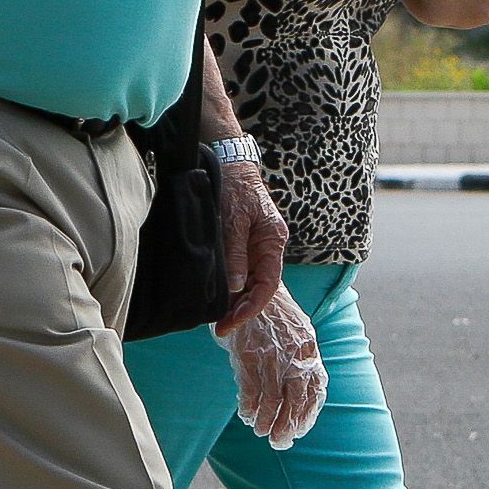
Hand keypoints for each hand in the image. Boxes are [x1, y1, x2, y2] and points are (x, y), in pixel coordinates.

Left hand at [215, 157, 286, 333]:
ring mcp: (255, 246)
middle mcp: (268, 247)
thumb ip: (235, 253)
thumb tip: (236, 286)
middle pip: (259, 287)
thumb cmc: (235, 186)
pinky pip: (240, 271)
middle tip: (219, 327)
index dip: (251, 307)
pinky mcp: (243, 243)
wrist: (230, 162)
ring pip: (248, 282)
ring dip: (235, 300)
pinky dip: (230, 286)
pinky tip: (217, 296)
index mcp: (273, 242)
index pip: (267, 285)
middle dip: (241, 309)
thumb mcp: (233, 219)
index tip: (231, 322)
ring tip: (215, 317)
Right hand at [221, 288, 325, 449]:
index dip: (308, 413)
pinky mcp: (248, 355)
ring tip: (261, 432)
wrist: (252, 286)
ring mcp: (270, 356)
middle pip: (295, 400)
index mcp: (309, 349)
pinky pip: (250, 389)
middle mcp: (293, 355)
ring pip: (272, 400)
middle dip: (288, 425)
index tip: (300, 429)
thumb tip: (306, 389)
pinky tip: (247, 415)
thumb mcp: (298, 332)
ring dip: (267, 421)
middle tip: (279, 441)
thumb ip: (303, 358)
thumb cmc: (275, 314)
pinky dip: (249, 407)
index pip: (316, 389)